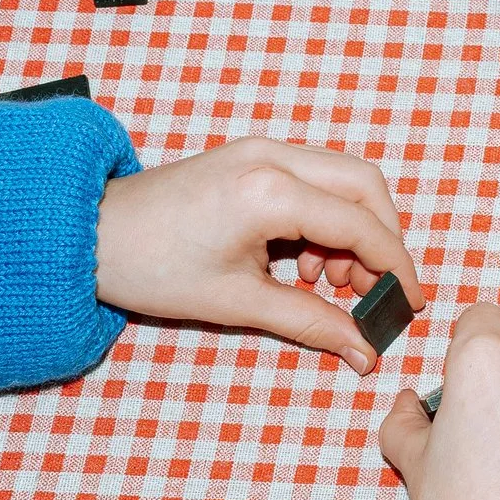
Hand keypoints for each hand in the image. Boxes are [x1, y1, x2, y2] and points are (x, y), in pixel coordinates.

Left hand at [95, 136, 422, 372]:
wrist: (89, 235)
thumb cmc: (152, 266)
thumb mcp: (236, 302)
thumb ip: (309, 321)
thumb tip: (362, 349)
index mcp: (269, 191)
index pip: (360, 225)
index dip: (395, 266)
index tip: (410, 301)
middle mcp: (274, 157)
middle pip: (365, 186)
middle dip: (382, 240)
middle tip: (375, 290)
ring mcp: (263, 150)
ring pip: (343, 178)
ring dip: (353, 229)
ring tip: (327, 282)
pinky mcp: (253, 155)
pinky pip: (315, 178)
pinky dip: (326, 217)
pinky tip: (303, 261)